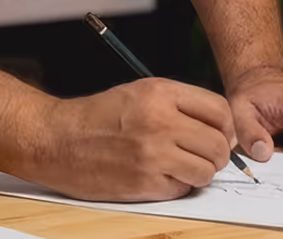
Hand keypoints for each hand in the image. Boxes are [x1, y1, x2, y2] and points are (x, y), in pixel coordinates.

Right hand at [26, 78, 236, 201]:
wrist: (57, 140)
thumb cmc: (97, 117)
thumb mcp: (140, 92)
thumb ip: (180, 105)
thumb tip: (219, 127)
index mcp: (161, 93)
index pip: (220, 110)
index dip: (225, 126)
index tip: (221, 134)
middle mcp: (160, 122)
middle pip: (218, 144)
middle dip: (217, 154)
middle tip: (204, 156)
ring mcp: (153, 154)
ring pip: (206, 170)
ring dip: (199, 173)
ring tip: (181, 167)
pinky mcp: (144, 183)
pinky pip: (182, 189)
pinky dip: (177, 186)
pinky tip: (160, 176)